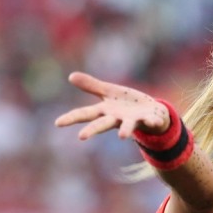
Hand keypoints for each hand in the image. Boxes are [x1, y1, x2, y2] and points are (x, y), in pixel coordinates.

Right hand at [54, 72, 168, 140]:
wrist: (152, 111)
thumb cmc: (127, 103)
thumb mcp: (109, 92)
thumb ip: (92, 86)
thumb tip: (70, 76)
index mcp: (106, 110)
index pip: (85, 114)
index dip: (72, 118)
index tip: (57, 123)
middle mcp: (117, 118)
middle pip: (103, 123)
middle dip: (93, 130)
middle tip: (81, 136)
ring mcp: (133, 120)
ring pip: (128, 126)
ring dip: (126, 130)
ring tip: (123, 136)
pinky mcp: (149, 119)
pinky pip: (151, 121)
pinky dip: (153, 121)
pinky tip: (155, 121)